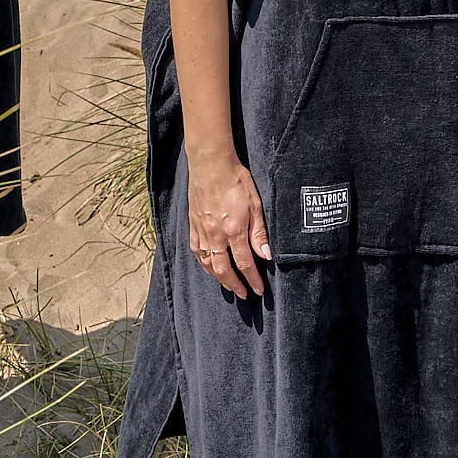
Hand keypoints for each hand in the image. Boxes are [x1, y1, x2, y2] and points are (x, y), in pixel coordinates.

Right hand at [188, 152, 270, 298]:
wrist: (211, 163)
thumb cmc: (235, 179)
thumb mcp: (255, 204)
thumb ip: (259, 232)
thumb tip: (266, 256)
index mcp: (234, 230)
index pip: (245, 264)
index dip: (252, 280)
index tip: (259, 291)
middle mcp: (215, 234)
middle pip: (224, 270)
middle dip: (234, 285)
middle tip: (244, 294)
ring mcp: (201, 230)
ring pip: (207, 263)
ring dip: (218, 278)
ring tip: (228, 285)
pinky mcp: (192, 223)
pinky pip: (195, 250)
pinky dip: (203, 263)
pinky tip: (208, 265)